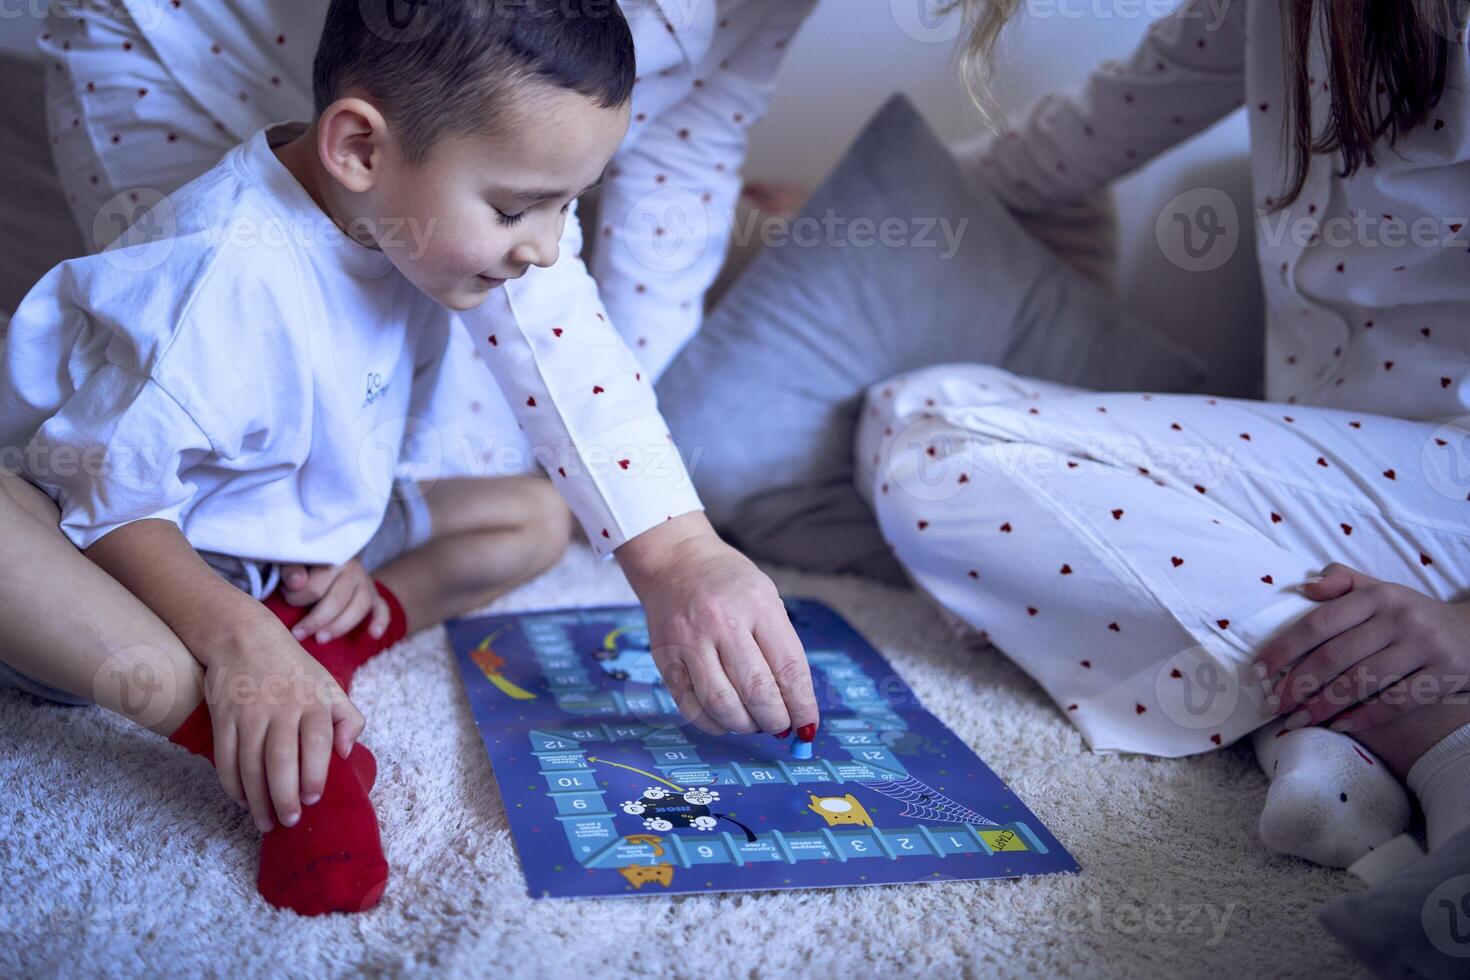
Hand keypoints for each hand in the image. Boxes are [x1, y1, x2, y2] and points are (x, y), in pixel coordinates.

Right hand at [198, 614, 365, 832]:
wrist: (245, 637)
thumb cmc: (295, 670)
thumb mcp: (330, 686)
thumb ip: (348, 719)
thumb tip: (347, 753)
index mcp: (313, 700)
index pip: (316, 741)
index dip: (315, 773)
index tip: (314, 799)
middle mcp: (280, 707)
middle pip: (280, 758)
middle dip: (284, 796)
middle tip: (291, 821)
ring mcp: (248, 712)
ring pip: (249, 764)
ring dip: (257, 799)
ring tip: (267, 823)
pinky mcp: (222, 716)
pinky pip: (224, 758)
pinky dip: (232, 784)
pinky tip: (244, 801)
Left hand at [279, 559, 390, 643]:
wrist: (330, 558)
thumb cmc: (305, 563)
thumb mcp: (293, 561)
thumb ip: (291, 569)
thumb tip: (296, 582)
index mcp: (331, 559)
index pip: (315, 585)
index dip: (296, 598)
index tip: (283, 596)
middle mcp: (352, 569)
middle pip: (337, 600)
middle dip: (315, 620)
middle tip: (297, 634)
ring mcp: (366, 583)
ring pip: (360, 607)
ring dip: (340, 626)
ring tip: (320, 640)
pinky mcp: (375, 596)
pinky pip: (383, 609)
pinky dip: (380, 622)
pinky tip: (373, 634)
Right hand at [616, 513, 819, 737]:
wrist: (674, 561)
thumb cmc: (728, 583)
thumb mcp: (765, 598)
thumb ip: (780, 647)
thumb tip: (793, 706)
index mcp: (757, 603)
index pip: (788, 668)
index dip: (802, 705)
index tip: (807, 725)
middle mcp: (721, 621)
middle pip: (756, 691)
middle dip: (775, 720)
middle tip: (780, 727)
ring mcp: (689, 640)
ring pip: (722, 704)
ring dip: (745, 725)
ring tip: (754, 723)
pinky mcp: (665, 657)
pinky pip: (691, 706)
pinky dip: (714, 723)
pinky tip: (726, 719)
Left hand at [1251, 563, 1469, 732]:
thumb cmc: (1410, 613)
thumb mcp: (1378, 589)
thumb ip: (1341, 582)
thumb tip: (1303, 588)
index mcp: (1376, 595)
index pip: (1318, 623)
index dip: (1283, 649)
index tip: (1258, 672)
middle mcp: (1399, 618)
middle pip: (1335, 656)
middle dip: (1297, 684)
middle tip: (1272, 704)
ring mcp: (1423, 647)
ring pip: (1362, 682)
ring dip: (1323, 705)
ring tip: (1296, 719)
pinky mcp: (1444, 674)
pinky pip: (1396, 702)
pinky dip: (1363, 717)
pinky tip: (1338, 726)